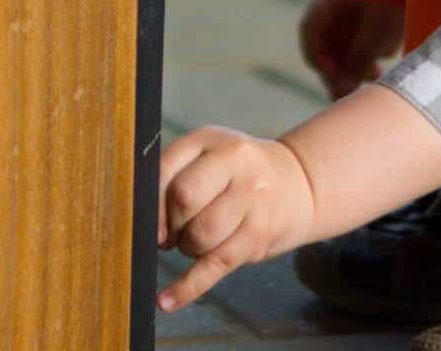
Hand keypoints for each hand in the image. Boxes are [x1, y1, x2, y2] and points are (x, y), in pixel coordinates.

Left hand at [156, 126, 315, 311]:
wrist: (298, 183)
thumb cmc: (237, 171)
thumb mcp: (207, 154)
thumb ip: (172, 174)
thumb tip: (143, 222)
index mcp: (211, 140)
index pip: (166, 169)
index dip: (149, 200)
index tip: (143, 218)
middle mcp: (236, 165)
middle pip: (184, 201)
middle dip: (170, 223)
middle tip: (173, 231)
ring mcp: (252, 201)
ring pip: (200, 236)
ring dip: (187, 246)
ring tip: (196, 239)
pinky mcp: (258, 237)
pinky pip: (215, 266)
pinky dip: (187, 288)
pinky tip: (167, 301)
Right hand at [298, 0, 403, 99]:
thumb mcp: (379, 30)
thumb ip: (357, 61)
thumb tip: (337, 94)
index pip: (309, 28)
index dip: (315, 56)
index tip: (334, 77)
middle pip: (328, 38)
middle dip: (339, 67)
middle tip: (349, 93)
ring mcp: (359, 1)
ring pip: (347, 40)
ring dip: (356, 62)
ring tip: (375, 77)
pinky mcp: (378, 8)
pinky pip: (365, 35)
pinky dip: (372, 50)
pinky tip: (390, 53)